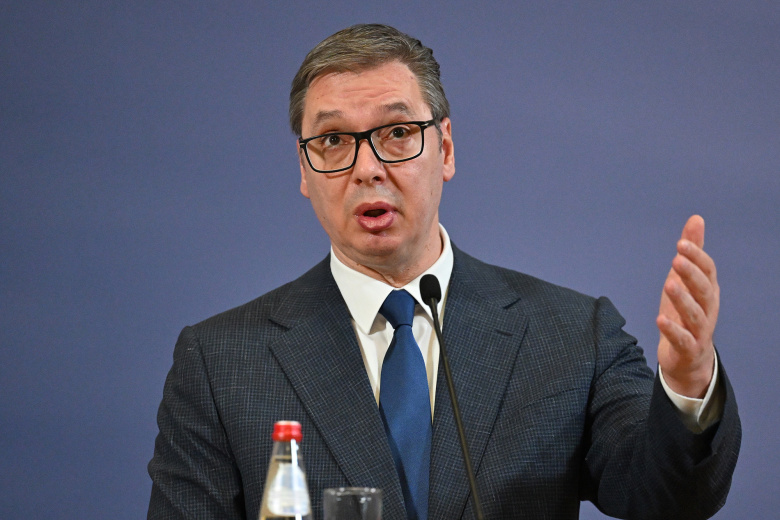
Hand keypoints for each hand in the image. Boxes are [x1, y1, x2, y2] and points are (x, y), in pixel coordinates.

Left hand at [656, 215, 718, 397]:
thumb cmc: (685, 312)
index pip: (708, 271)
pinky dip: (673, 330)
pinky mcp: (688, 349)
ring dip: (682, 299)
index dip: (697, 257)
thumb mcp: (685, 280)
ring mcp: (700, 330)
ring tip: (668, 284)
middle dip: (692, 274)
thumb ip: (691, 252)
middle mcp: (708, 309)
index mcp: (708, 290)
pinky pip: (683, 339)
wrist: (688, 358)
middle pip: (704, 290)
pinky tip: (660, 319)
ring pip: (695, 314)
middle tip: (677, 259)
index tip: (681, 243)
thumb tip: (696, 219)